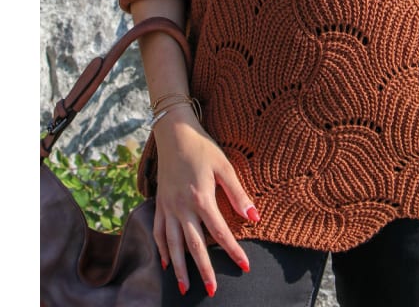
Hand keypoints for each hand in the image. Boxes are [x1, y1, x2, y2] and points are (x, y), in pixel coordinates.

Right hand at [152, 110, 258, 296]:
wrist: (174, 132)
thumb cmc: (202, 147)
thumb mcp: (224, 166)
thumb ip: (237, 194)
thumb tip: (254, 217)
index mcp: (201, 198)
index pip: (220, 232)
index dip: (233, 251)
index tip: (245, 267)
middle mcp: (182, 207)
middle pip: (194, 245)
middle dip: (204, 270)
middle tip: (213, 291)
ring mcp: (168, 207)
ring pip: (172, 244)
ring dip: (180, 267)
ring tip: (185, 288)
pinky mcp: (159, 203)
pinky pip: (158, 231)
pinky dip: (161, 249)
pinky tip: (167, 262)